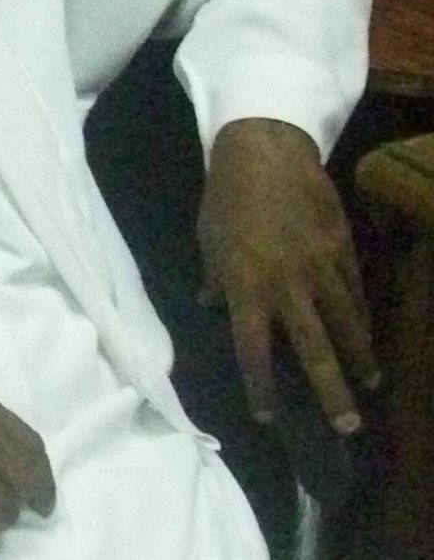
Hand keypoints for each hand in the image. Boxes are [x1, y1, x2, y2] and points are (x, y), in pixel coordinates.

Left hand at [197, 118, 378, 433]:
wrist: (264, 148)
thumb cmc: (225, 195)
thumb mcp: (207, 238)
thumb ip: (214, 277)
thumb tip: (210, 304)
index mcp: (246, 284)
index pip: (253, 349)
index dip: (260, 386)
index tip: (268, 417)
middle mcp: (287, 283)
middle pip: (314, 350)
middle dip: (331, 392)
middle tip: (347, 427)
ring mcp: (321, 266)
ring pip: (347, 323)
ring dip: (359, 358)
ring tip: (368, 384)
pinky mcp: (343, 247)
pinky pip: (355, 290)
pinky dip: (362, 316)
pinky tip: (366, 333)